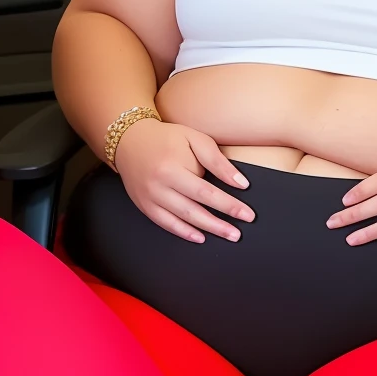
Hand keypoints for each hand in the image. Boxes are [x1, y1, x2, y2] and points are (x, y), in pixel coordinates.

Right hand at [113, 118, 254, 242]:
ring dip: (206, 230)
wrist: (129, 139)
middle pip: (194, 210)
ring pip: (181, 219)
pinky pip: (165, 223)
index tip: (247, 214)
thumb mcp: (194, 139)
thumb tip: (240, 183)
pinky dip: (183, 232)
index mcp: (172, 167)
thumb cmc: (166, 137)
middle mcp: (159, 185)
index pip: (207, 192)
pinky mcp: (144, 205)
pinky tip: (199, 237)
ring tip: (227, 235)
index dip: (229, 205)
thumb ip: (216, 161)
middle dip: (220, 224)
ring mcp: (149, 198)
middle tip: (238, 233)